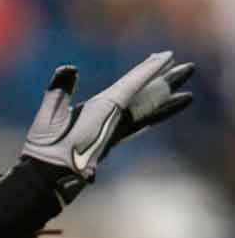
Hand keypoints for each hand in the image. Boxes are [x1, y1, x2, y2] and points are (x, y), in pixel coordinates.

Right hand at [20, 52, 193, 203]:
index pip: (132, 85)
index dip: (149, 70)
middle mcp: (116, 122)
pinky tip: (156, 116)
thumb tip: (68, 69)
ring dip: (166, 103)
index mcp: (102, 112)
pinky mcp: (110, 143)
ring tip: (186, 96)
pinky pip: (138, 126)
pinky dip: (152, 117)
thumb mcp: (48, 118)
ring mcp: (115, 134)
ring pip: (148, 115)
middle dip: (168, 83)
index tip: (167, 56)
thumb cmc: (46, 149)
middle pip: (149, 99)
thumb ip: (58, 91)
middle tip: (190, 68)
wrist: (48, 181)